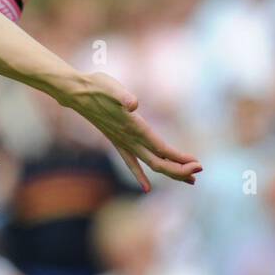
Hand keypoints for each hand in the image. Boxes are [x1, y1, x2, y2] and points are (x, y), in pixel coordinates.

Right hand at [64, 71, 201, 191]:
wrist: (74, 92)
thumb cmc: (96, 87)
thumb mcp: (110, 86)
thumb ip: (122, 96)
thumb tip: (132, 104)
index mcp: (133, 127)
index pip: (161, 149)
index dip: (180, 159)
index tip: (198, 164)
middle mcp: (128, 139)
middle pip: (158, 163)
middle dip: (180, 170)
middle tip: (200, 171)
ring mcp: (121, 142)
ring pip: (149, 164)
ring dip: (169, 172)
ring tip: (189, 180)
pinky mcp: (116, 140)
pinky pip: (130, 162)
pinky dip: (140, 175)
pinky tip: (146, 188)